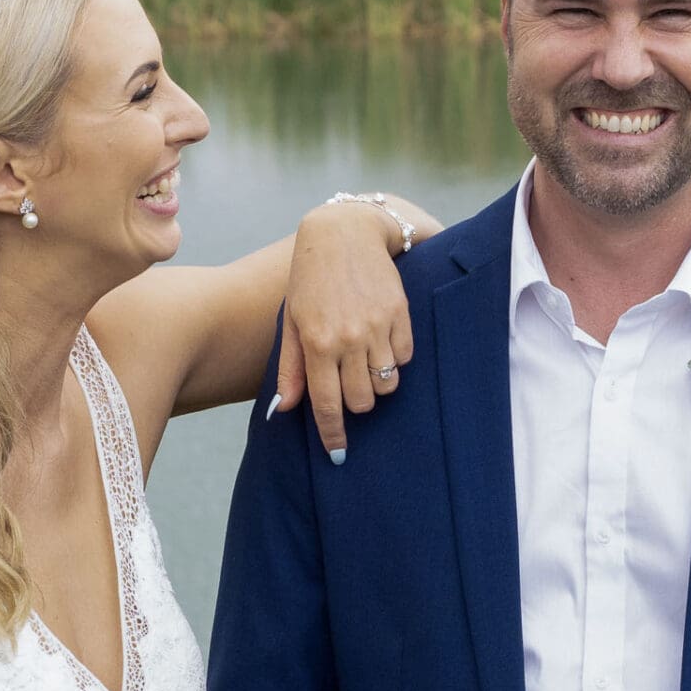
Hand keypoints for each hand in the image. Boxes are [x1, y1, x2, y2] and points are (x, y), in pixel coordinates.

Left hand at [274, 199, 415, 460]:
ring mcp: (378, 327)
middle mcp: (349, 339)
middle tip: (349, 387)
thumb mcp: (292, 321)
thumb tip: (285, 409)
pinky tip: (382, 342)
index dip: (333, 436)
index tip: (338, 456)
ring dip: (377, 384)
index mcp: (317, 343)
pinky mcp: (401, 315)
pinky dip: (395, 360)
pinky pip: (405, 358)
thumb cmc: (311, 280)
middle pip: (362, 401)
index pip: (328, 405)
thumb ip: (291, 367)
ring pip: (387, 385)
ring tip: (366, 364)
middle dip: (356, 404)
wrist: (346, 234)